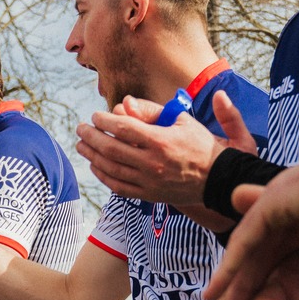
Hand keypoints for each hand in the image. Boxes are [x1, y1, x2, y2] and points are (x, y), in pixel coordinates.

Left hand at [76, 93, 251, 207]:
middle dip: (91, 137)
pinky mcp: (149, 195)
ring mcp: (149, 182)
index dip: (105, 121)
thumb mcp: (181, 120)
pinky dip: (103, 176)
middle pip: (112, 149)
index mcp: (161, 141)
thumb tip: (124, 104)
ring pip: (111, 169)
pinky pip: (119, 187)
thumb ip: (151, 110)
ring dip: (92, 156)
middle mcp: (153, 163)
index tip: (95, 116)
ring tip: (82, 145)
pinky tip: (95, 165)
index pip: (124, 128)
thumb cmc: (199, 144)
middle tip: (81, 129)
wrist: (218, 178)